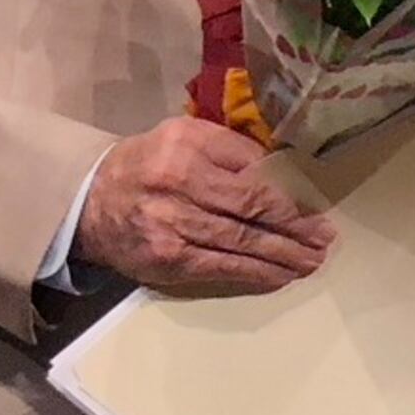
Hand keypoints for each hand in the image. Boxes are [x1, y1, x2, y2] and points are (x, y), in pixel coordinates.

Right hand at [72, 116, 334, 295]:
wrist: (89, 201)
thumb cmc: (150, 164)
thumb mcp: (185, 138)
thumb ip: (232, 151)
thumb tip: (284, 174)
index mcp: (186, 148)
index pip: (251, 175)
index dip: (290, 197)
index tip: (318, 209)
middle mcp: (177, 185)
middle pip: (250, 210)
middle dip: (295, 228)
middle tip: (325, 240)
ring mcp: (170, 225)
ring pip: (240, 243)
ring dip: (284, 256)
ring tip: (312, 261)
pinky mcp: (167, 259)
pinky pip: (221, 268)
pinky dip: (256, 273)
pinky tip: (281, 276)